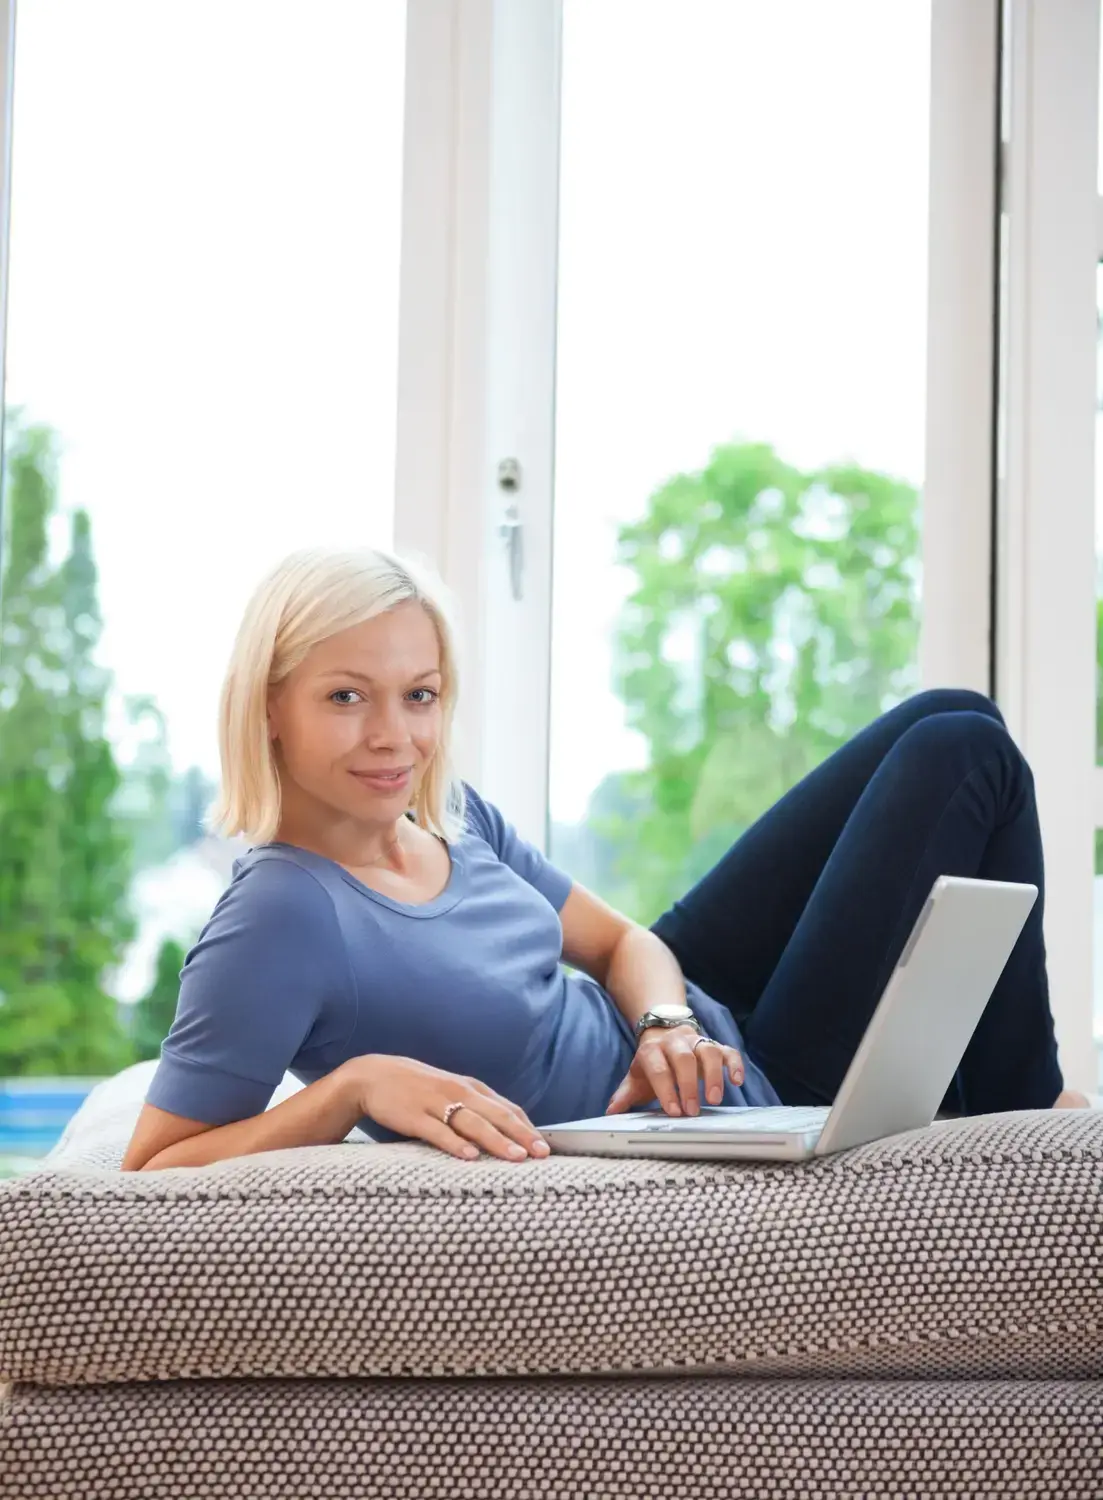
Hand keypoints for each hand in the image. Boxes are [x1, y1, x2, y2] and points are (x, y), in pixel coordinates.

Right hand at [341, 1054, 550, 1161]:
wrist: (372, 1075)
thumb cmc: (415, 1087)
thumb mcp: (450, 1091)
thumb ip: (473, 1106)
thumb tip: (503, 1128)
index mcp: (469, 1087)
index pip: (506, 1108)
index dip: (527, 1126)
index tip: (544, 1146)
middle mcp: (458, 1093)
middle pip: (497, 1115)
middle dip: (522, 1135)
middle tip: (541, 1154)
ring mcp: (436, 1104)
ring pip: (473, 1123)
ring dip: (497, 1140)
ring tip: (516, 1157)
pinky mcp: (415, 1116)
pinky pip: (438, 1131)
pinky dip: (456, 1144)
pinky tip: (470, 1156)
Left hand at [606, 1025, 743, 1116]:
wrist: (663, 1034)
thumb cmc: (651, 1064)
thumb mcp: (635, 1078)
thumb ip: (624, 1095)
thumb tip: (610, 1112)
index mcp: (652, 1050)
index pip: (658, 1068)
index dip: (665, 1089)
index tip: (673, 1111)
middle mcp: (675, 1042)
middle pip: (684, 1058)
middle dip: (688, 1085)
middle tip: (692, 1111)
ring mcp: (696, 1042)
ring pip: (708, 1051)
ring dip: (713, 1075)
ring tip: (714, 1100)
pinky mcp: (715, 1045)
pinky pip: (728, 1050)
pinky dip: (734, 1064)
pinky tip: (737, 1081)